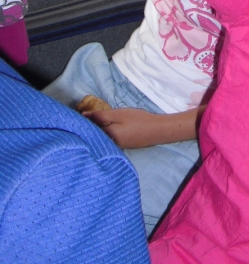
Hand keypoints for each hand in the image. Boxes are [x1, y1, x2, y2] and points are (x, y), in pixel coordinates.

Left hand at [83, 104, 201, 147]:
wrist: (158, 130)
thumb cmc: (139, 120)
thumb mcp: (119, 114)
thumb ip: (100, 116)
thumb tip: (82, 116)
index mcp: (107, 137)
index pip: (88, 132)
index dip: (81, 124)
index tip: (74, 116)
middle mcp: (109, 146)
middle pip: (93, 137)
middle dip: (87, 129)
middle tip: (81, 118)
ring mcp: (116, 148)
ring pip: (100, 139)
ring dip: (95, 131)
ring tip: (91, 122)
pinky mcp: (122, 147)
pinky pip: (107, 141)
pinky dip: (104, 134)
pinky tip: (105, 128)